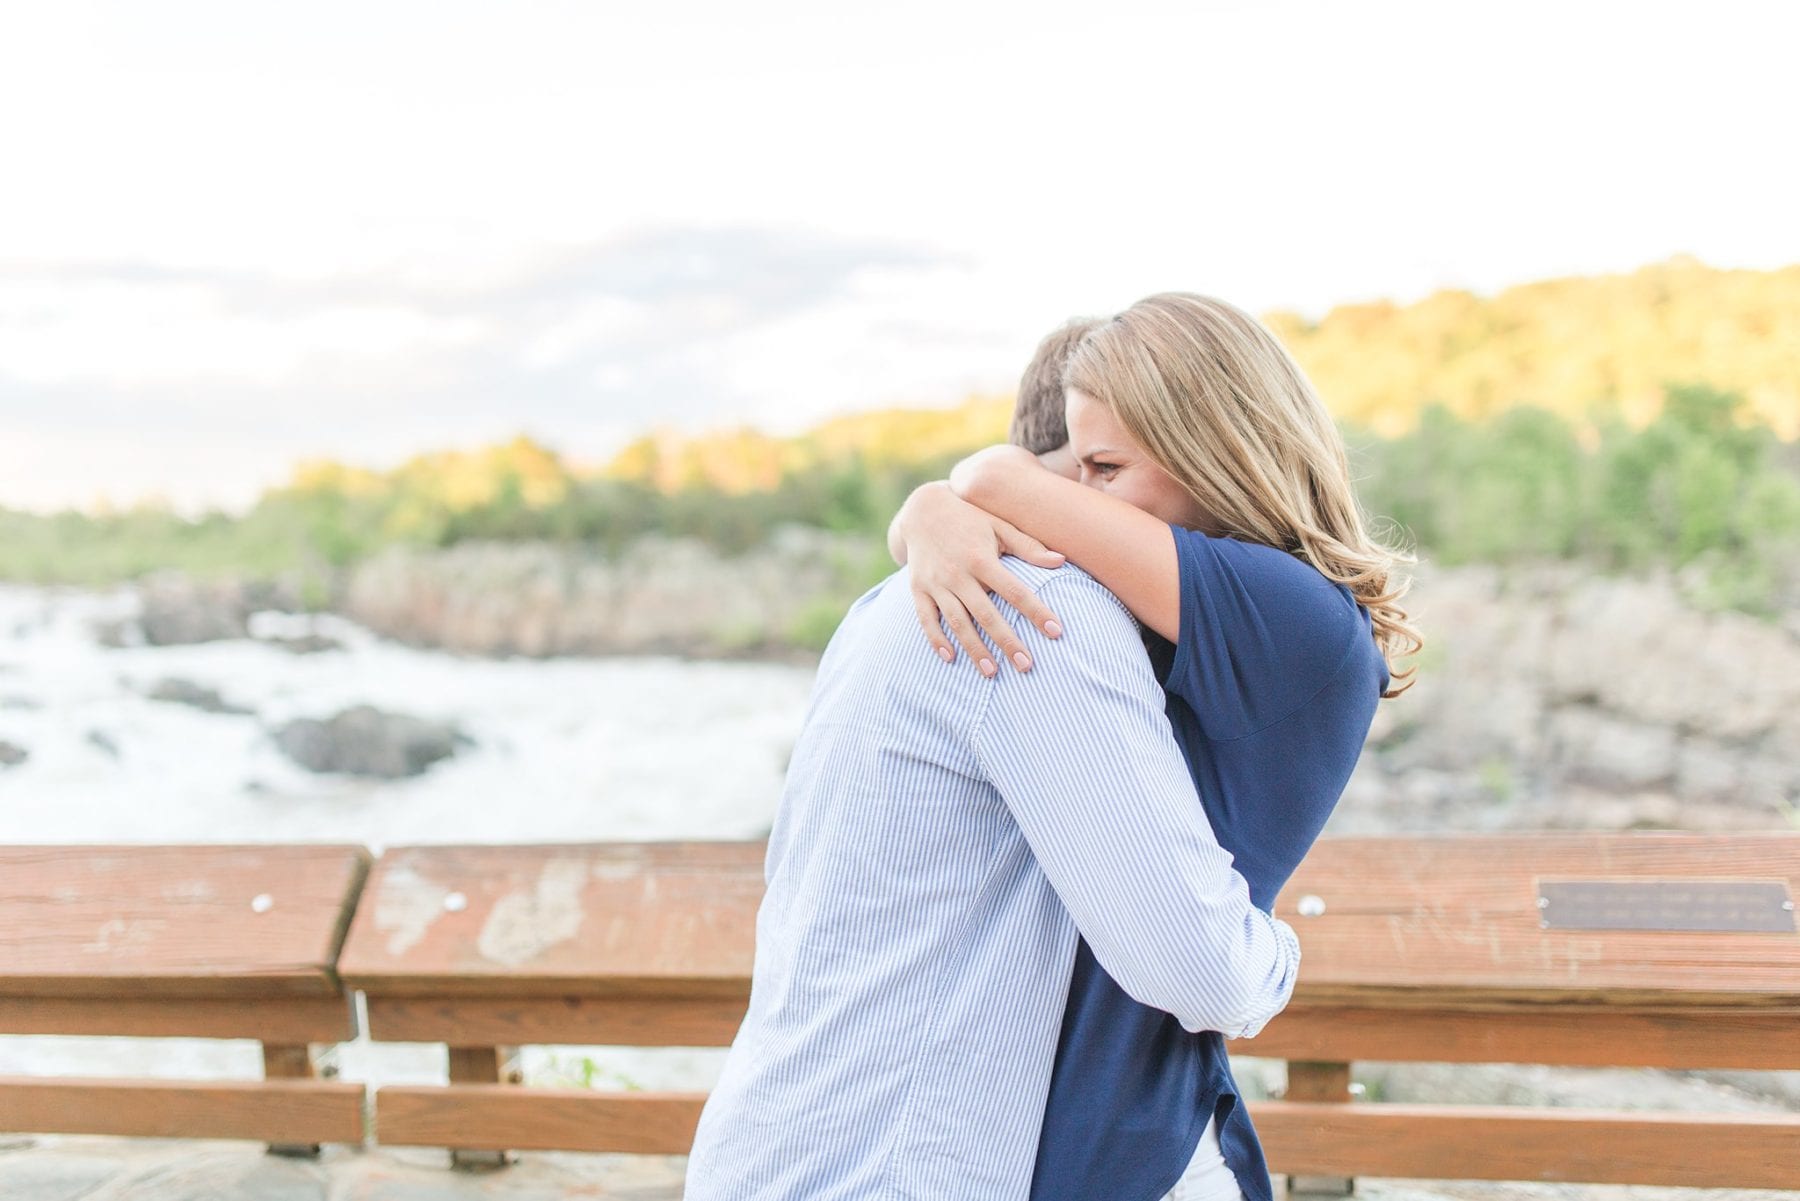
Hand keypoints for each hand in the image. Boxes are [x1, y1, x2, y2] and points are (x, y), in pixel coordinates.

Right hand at [892, 482, 1065, 674]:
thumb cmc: (970, 518)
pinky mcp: (917, 589)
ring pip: (957, 622)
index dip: (1037, 612)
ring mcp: (936, 583)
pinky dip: (936, 639)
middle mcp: (958, 573)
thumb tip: (1061, 561)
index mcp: (981, 558)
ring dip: (974, 648)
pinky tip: (950, 658)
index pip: (1015, 591)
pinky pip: (926, 618)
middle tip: (1026, 666)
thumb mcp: (999, 525)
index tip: (1057, 632)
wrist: (921, 509)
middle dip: (1007, 641)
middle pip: (986, 613)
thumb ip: (1028, 546)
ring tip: (991, 672)